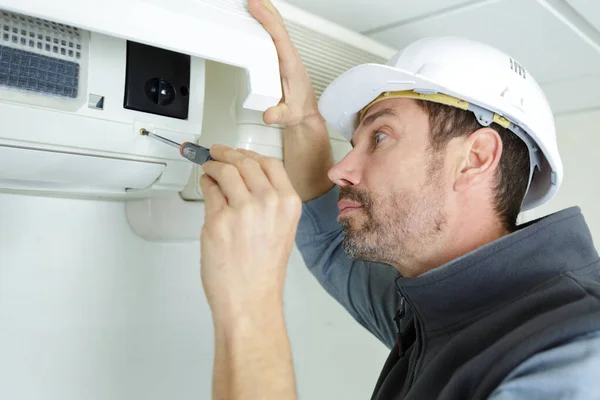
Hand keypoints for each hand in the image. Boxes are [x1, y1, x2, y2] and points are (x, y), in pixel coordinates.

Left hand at [199, 145, 301, 322]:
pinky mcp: (217, 219)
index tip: (239, 152)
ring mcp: (242, 210)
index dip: (250, 154)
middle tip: (216, 152)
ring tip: (207, 166)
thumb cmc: (263, 271)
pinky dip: (205, 184)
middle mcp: (268, 202)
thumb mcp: (280, 229)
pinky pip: (209, 190)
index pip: (270, 163)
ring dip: (212, 164)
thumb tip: (242, 177)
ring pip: (224, 171)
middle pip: (245, 161)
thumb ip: (267, 200)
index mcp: (288, 203)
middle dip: (226, 153)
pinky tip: (205, 185)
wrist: (250, 299)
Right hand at [248, 0, 322, 127]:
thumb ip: (278, 115)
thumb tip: (269, 115)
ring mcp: (285, 54)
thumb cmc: (298, 110)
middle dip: (264, 9)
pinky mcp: (281, 55)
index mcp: (290, 65)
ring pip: (276, 26)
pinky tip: (258, 13)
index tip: (256, 7)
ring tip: (252, 1)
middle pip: (277, 25)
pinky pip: (274, 33)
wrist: (306, 112)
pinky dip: (266, 20)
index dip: (267, 20)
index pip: (278, 37)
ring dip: (266, 11)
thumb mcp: (288, 115)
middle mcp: (289, 55)